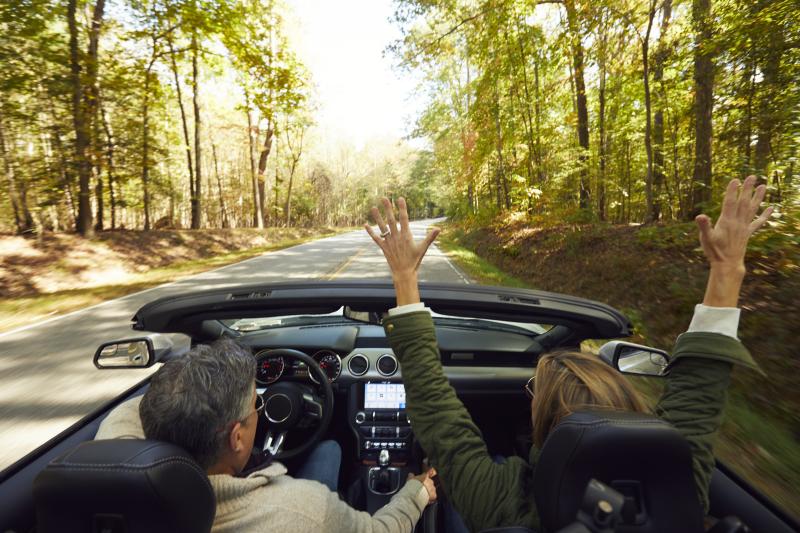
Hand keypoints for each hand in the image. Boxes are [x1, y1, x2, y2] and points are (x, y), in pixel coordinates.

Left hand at [365, 197, 439, 279]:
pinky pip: (376, 238)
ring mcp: (389, 242)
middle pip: (391, 220)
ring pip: (382, 227)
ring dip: (377, 217)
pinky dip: (370, 231)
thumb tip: (439, 229)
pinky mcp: (384, 247)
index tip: (400, 198)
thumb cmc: (414, 261)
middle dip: (388, 208)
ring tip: (373, 208)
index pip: (404, 219)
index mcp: (406, 236)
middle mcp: (396, 237)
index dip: (402, 208)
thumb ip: (430, 237)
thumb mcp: (423, 248)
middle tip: (384, 198)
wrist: (404, 273)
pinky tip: (365, 224)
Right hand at [408, 467, 437, 504]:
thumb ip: (411, 476)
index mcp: (425, 476)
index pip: (428, 473)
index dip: (426, 476)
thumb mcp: (410, 479)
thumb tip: (411, 474)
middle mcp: (430, 481)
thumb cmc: (413, 485)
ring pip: (432, 489)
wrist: (416, 494)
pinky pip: (433, 496)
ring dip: (428, 491)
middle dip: (426, 485)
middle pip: (430, 482)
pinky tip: (426, 499)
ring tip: (423, 495)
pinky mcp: (434, 495)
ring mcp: (433, 488)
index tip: (424, 478)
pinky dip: (430, 497)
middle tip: (421, 489)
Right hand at [696, 176, 771, 306]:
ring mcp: (744, 227)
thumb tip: (700, 216)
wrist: (727, 264)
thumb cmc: (714, 251)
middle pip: (743, 202)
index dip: (732, 191)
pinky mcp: (748, 233)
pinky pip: (758, 223)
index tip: (735, 180)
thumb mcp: (706, 239)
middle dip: (747, 189)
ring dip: (758, 197)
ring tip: (764, 186)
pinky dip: (765, 215)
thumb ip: (704, 226)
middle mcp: (738, 222)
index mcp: (727, 221)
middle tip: (752, 176)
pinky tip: (771, 208)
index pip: (730, 203)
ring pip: (752, 209)